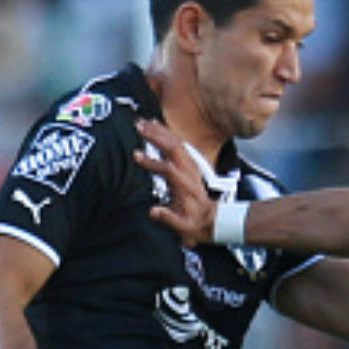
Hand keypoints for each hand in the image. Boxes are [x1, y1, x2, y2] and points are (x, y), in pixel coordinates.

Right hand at [133, 119, 215, 246]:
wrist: (213, 219)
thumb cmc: (195, 223)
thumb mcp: (183, 226)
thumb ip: (168, 218)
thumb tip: (153, 211)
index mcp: (185, 186)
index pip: (168, 169)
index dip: (152, 162)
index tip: (136, 156)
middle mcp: (189, 171)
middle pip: (173, 148)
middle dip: (155, 135)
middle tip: (138, 126)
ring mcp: (191, 165)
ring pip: (175, 142)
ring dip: (159, 131)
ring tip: (142, 121)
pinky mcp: (190, 163)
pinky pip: (178, 143)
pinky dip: (166, 132)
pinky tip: (156, 125)